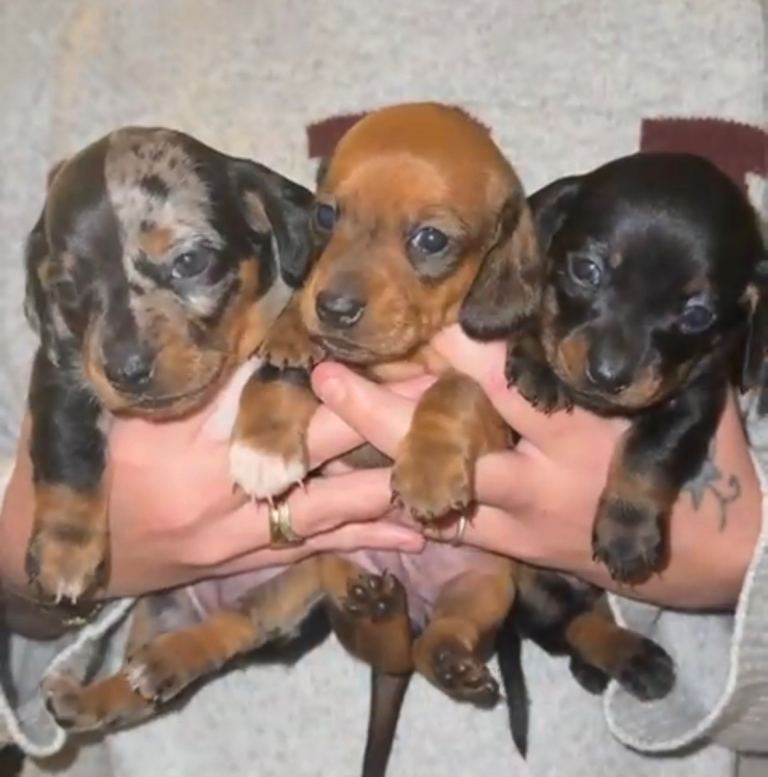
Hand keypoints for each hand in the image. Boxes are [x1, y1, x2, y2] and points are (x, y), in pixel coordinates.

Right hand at [0, 363, 425, 597]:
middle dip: (384, 421)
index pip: (278, 399)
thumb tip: (252, 327)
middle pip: (320, 449)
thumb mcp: (117, 408)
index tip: (390, 350)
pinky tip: (413, 536)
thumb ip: (184, 374)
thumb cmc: (79, 467)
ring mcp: (238, 535)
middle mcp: (224, 491)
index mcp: (188, 442)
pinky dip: (365, 539)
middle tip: (446, 396)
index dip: (338, 376)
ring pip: (331, 507)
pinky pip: (315, 549)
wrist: (45, 553)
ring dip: (391, 485)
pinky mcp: (242, 561)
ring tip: (451, 466)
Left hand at [310, 326, 761, 608]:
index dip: (448, 344)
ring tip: (318, 432)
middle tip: (322, 371)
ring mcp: (521, 515)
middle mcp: (542, 470)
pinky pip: (445, 527)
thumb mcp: (680, 398)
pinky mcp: (511, 548)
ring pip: (431, 484)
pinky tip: (346, 493)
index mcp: (581, 423)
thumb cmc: (695, 459)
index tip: (400, 313)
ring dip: (372, 460)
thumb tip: (592, 294)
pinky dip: (399, 507)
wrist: (706, 554)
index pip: (503, 377)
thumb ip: (628, 357)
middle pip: (445, 436)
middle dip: (380, 404)